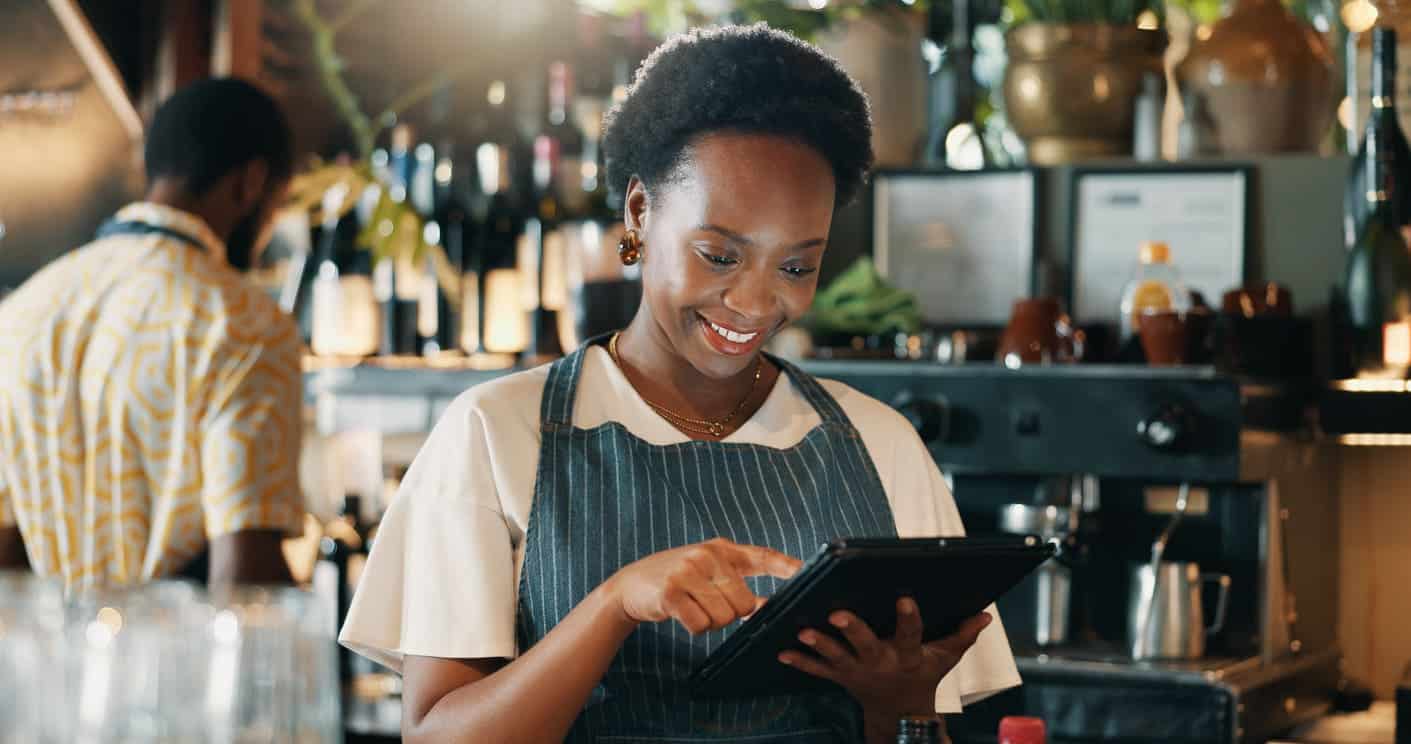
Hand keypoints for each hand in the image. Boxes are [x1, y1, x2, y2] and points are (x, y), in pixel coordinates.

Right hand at [602, 538, 801, 634]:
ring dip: (711, 621)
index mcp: (721, 548)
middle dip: (731, 613)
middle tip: (709, 605)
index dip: (787, 566)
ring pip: (724, 617)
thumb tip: (767, 606)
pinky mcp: (671, 592)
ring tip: (694, 607)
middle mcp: (706, 555)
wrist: (630, 585)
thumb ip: (736, 583)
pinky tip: (681, 613)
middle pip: (743, 603)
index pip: (762, 556)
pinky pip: (701, 625)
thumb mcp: (708, 573)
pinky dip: (694, 627)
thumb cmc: (678, 582)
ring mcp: (687, 571)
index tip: (807, 574)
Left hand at [778, 598, 992, 714]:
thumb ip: (963, 635)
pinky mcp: (841, 677)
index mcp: (907, 655)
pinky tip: (781, 649)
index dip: (908, 618)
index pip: (910, 634)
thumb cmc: (922, 675)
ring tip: (802, 631)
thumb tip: (986, 615)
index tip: (904, 598)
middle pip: (866, 645)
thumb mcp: (945, 658)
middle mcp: (881, 663)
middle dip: (852, 630)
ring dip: (819, 645)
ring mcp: (858, 672)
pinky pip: (817, 670)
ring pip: (836, 658)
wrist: (900, 714)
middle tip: (837, 614)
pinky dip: (800, 661)